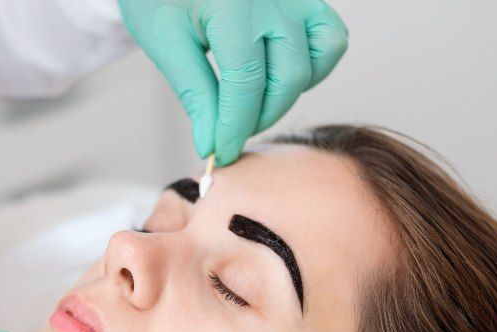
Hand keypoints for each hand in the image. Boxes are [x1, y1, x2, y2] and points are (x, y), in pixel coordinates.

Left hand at [117, 0, 347, 165]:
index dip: (234, 126)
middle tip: (229, 132)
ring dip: (286, 96)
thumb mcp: (166, 43)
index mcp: (232, 4)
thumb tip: (212, 143)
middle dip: (259, 117)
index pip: (246, 81)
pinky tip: (276, 78)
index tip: (220, 152)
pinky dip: (312, 67)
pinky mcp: (305, 0)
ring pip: (317, 60)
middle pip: (288, 77)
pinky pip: (329, 39)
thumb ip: (195, 94)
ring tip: (250, 104)